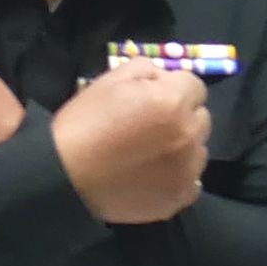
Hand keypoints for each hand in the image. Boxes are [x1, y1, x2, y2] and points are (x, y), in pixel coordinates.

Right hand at [52, 62, 211, 223]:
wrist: (65, 176)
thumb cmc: (83, 124)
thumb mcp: (107, 81)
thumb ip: (144, 70)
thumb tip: (163, 77)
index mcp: (171, 101)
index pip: (194, 85)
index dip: (172, 88)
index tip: (151, 98)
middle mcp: (188, 134)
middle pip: (201, 117)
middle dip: (181, 116)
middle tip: (149, 125)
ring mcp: (188, 169)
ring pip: (198, 149)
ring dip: (181, 146)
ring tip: (148, 152)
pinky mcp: (181, 196)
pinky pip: (192, 180)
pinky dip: (177, 175)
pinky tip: (151, 174)